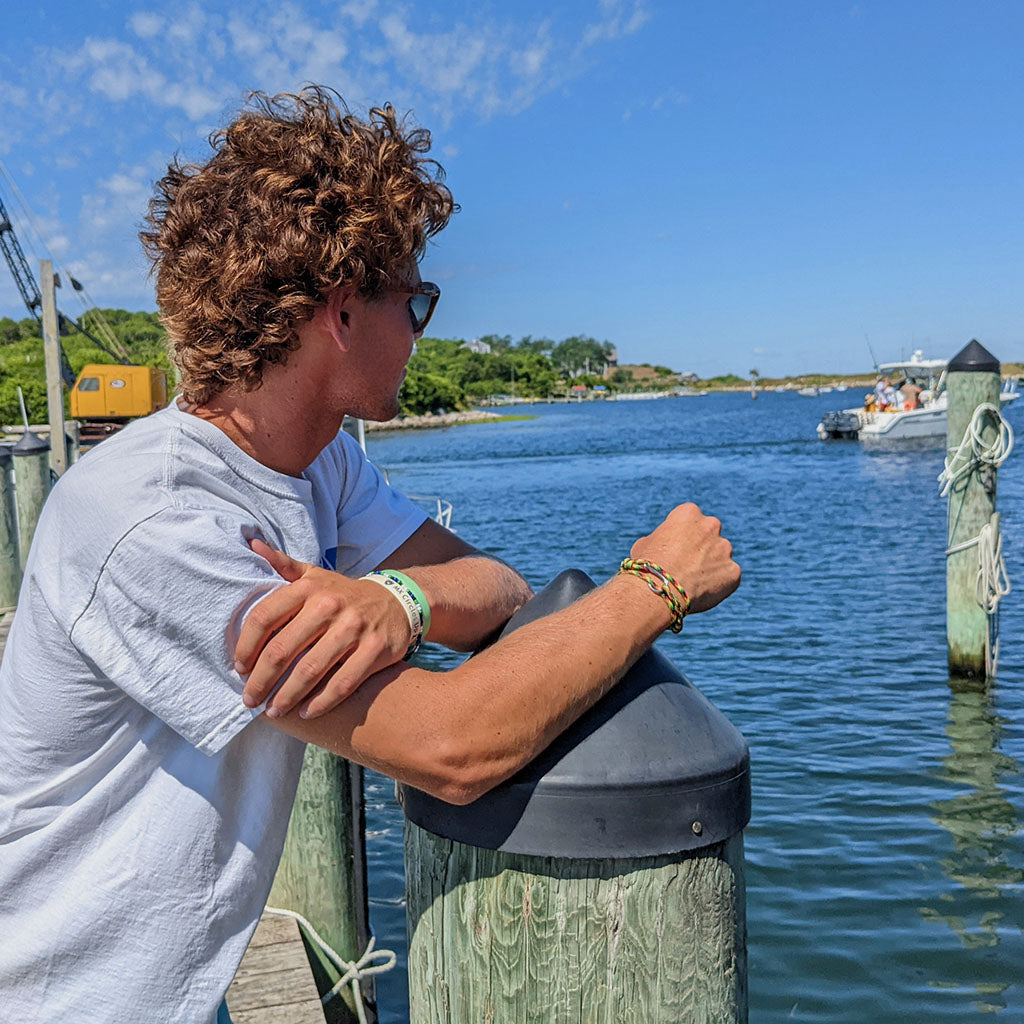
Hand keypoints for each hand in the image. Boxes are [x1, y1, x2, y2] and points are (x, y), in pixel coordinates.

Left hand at [236, 539, 413, 718]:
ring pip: (311, 670)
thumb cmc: (344, 594)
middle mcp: (330, 606)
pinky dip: (322, 702)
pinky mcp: (375, 650)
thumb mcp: (316, 575)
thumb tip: (251, 543)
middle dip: (261, 681)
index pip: (265, 618)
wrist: (398, 601)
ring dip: (286, 697)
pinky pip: (343, 683)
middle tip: (249, 699)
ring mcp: (354, 629)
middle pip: (283, 650)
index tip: (239, 668)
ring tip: (273, 712)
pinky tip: (307, 713)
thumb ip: (283, 564)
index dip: (246, 647)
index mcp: (309, 589)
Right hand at [629, 503, 740, 614]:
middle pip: (709, 535)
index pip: (690, 520)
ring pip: (720, 556)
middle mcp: (711, 525)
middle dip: (702, 547)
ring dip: (711, 565)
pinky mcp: (733, 571)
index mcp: (689, 513)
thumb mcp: (645, 544)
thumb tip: (661, 545)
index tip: (675, 548)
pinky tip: (701, 592)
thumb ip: (661, 539)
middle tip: (687, 565)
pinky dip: (719, 584)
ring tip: (692, 582)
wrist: (660, 588)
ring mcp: (725, 548)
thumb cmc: (648, 565)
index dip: (682, 536)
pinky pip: (728, 577)